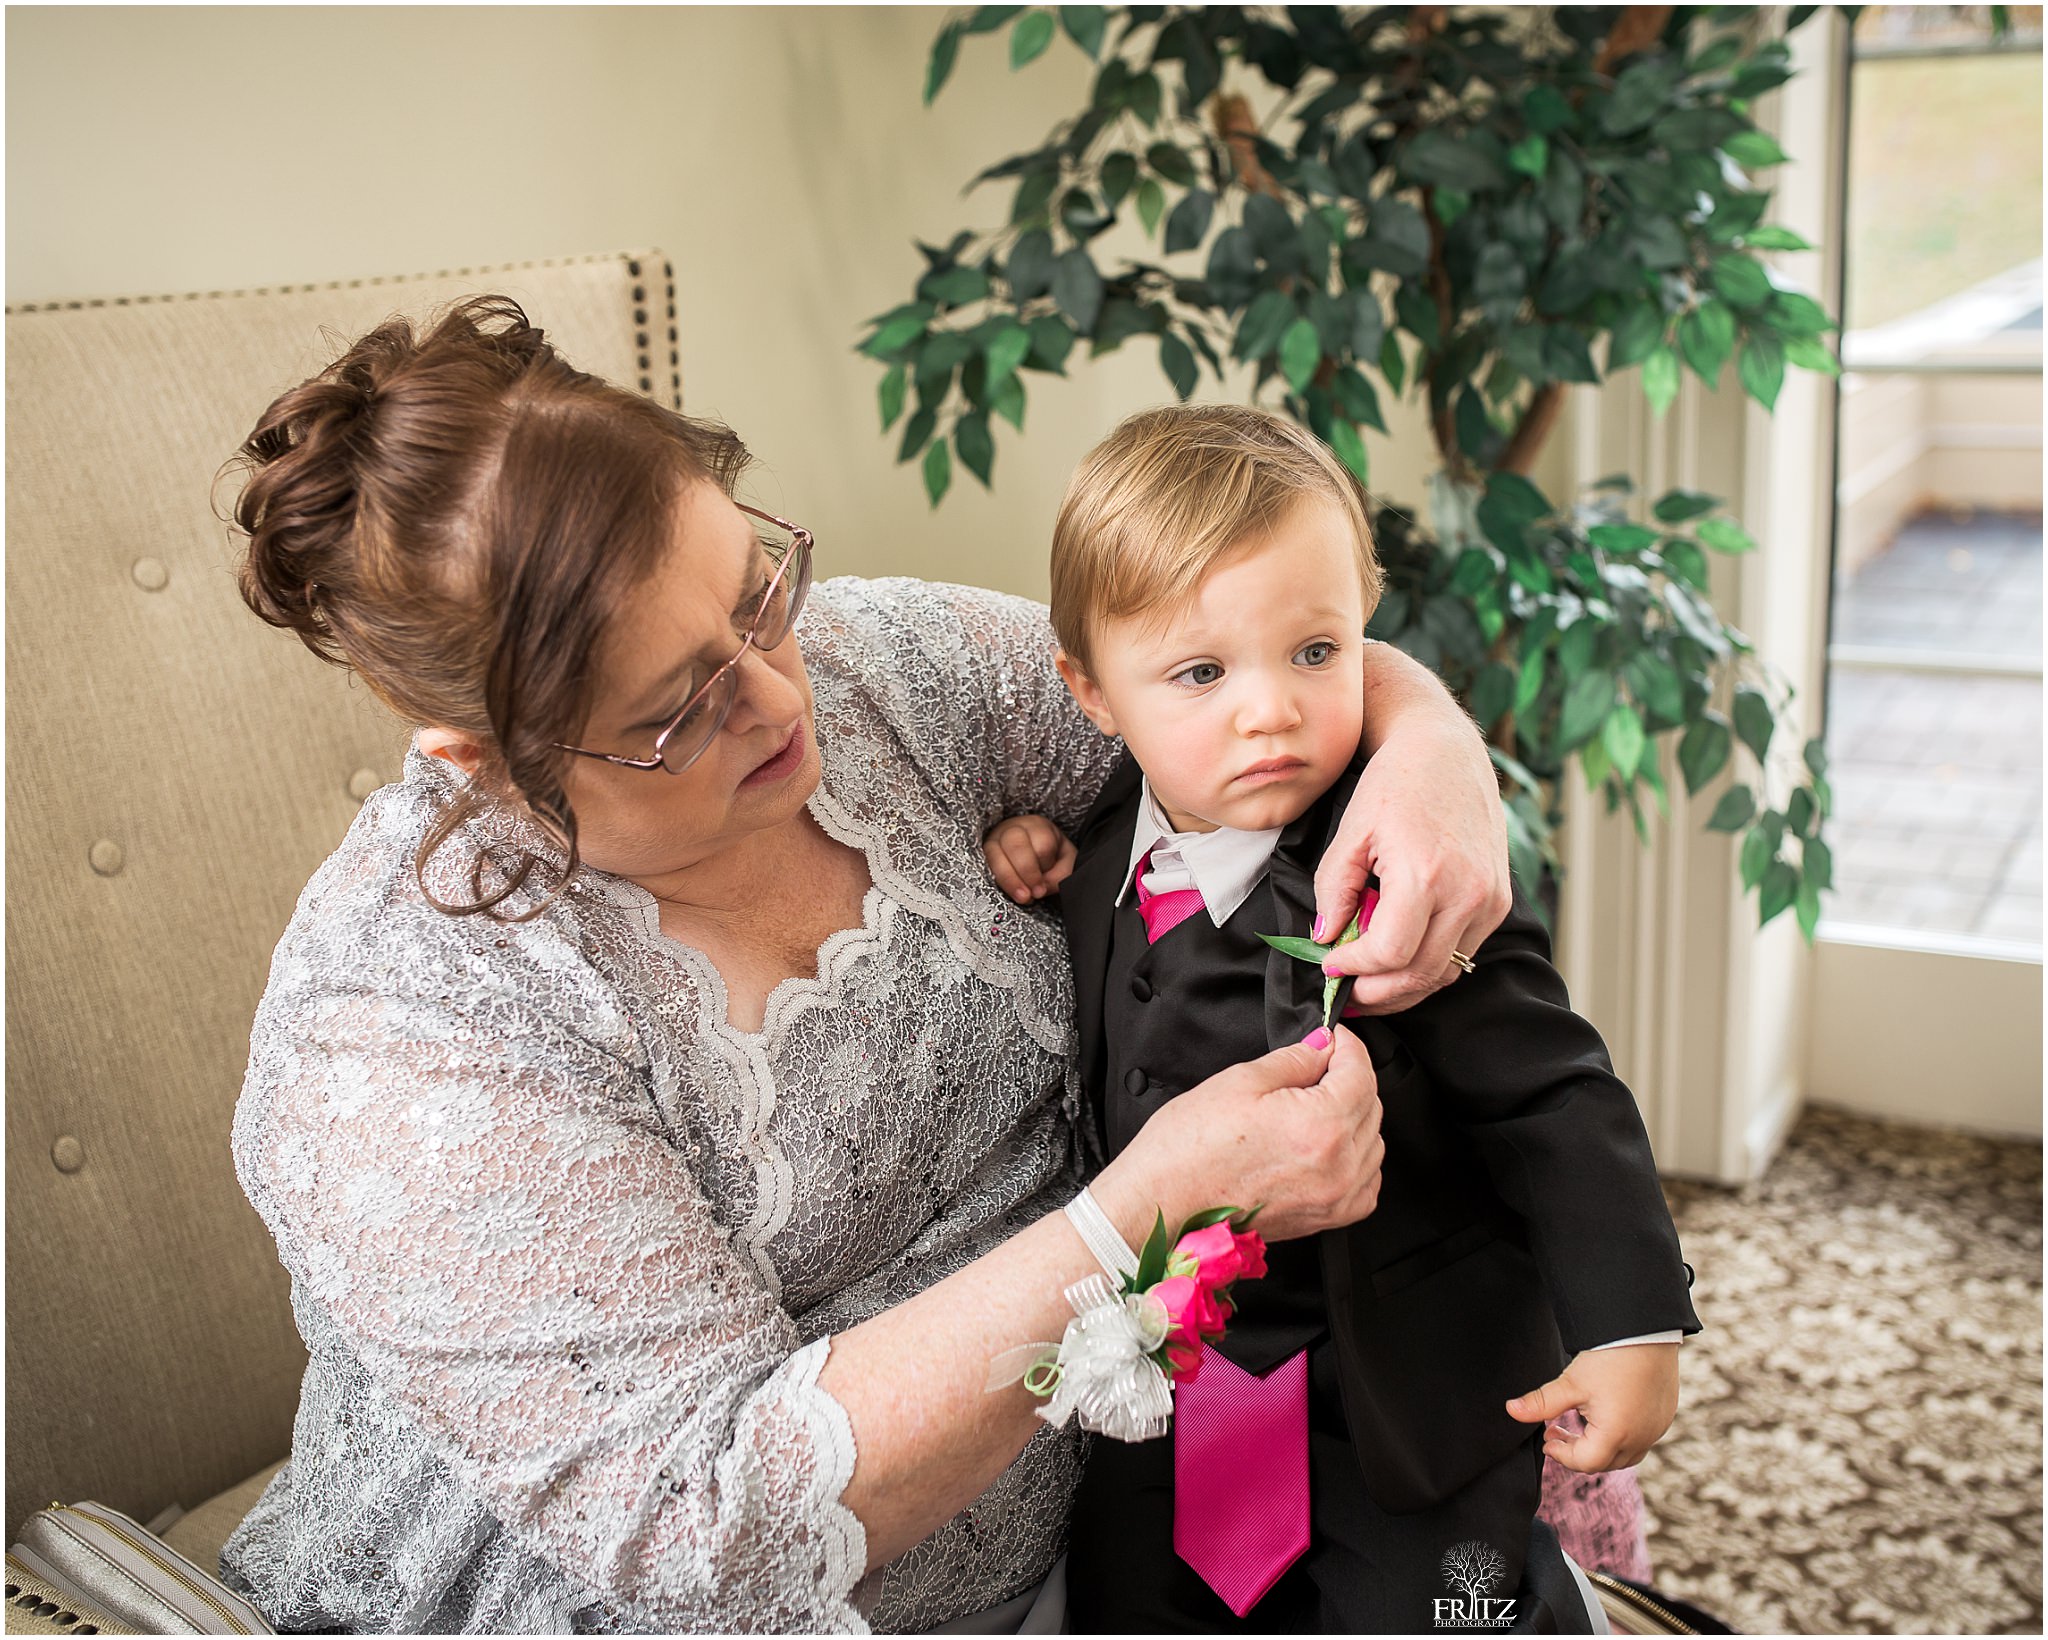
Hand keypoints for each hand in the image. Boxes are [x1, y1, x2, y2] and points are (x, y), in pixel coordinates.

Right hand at [983, 814, 1076, 903]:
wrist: (1035, 857)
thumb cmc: (1051, 859)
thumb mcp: (1064, 865)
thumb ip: (1059, 876)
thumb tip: (1039, 889)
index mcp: (1038, 826)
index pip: (1041, 843)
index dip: (1043, 867)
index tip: (1043, 887)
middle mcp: (1014, 827)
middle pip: (1015, 844)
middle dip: (1025, 872)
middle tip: (1031, 894)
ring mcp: (995, 838)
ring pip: (994, 853)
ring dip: (1007, 879)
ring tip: (1021, 897)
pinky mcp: (983, 852)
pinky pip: (983, 864)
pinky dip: (995, 879)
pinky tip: (1006, 891)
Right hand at [1095, 1027, 1384, 1244]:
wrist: (1163, 1201)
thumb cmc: (1188, 1147)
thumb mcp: (1240, 1081)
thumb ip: (1294, 1059)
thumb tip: (1322, 1047)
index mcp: (1321, 1125)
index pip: (1361, 1072)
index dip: (1348, 1045)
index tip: (1333, 1037)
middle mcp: (1338, 1165)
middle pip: (1371, 1106)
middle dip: (1349, 1078)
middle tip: (1315, 1067)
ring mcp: (1335, 1197)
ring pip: (1373, 1143)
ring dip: (1355, 1117)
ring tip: (1314, 1107)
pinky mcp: (1326, 1219)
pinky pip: (1367, 1182)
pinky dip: (1357, 1159)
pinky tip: (1327, 1146)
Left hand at [1316, 721, 1511, 1013]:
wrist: (1445, 752)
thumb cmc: (1395, 784)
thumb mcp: (1350, 834)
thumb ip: (1334, 891)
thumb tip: (1324, 939)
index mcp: (1427, 874)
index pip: (1389, 954)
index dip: (1354, 969)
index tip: (1330, 966)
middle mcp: (1468, 893)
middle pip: (1420, 973)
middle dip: (1377, 991)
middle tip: (1346, 993)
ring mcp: (1490, 900)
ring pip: (1445, 972)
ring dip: (1404, 985)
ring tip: (1369, 982)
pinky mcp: (1500, 901)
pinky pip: (1463, 952)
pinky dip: (1429, 962)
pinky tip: (1400, 955)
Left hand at [1506, 1343, 1679, 1471]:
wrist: (1646, 1332)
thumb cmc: (1609, 1357)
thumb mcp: (1571, 1382)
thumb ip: (1541, 1402)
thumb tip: (1511, 1410)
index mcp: (1616, 1435)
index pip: (1584, 1462)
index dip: (1561, 1454)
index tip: (1547, 1440)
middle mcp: (1640, 1439)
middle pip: (1604, 1463)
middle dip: (1578, 1453)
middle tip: (1556, 1434)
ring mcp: (1656, 1430)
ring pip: (1625, 1456)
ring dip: (1600, 1448)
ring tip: (1579, 1426)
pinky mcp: (1663, 1418)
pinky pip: (1641, 1440)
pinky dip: (1621, 1438)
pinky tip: (1606, 1416)